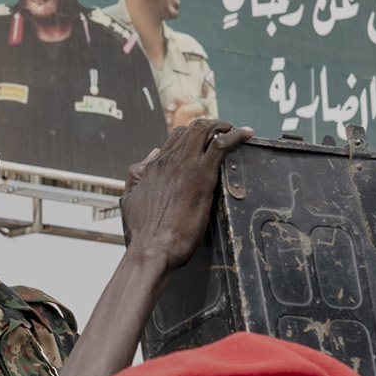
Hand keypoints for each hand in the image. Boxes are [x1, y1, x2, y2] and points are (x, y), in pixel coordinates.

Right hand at [119, 119, 250, 268]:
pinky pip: (222, 145)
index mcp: (153, 166)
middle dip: (211, 126)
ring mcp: (186, 166)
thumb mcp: (129, 197)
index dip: (192, 135)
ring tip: (236, 130)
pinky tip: (246, 134)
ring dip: (224, 127)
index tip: (204, 140)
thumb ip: (136, 174)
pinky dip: (236, 136)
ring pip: (206, 131)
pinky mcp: (203, 176)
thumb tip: (152, 154)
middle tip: (225, 131)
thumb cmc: (143, 232)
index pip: (175, 137)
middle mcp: (169, 160)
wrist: (152, 249)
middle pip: (192, 129)